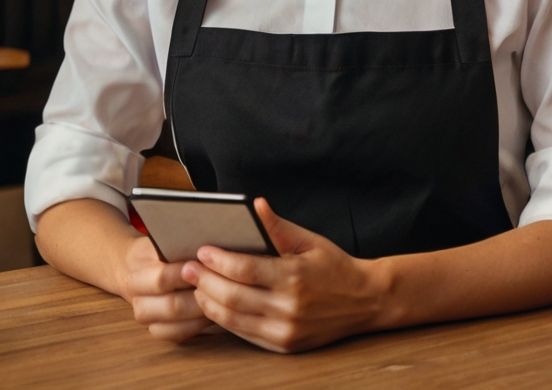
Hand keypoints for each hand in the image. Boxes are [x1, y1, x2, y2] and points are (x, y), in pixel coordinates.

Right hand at [123, 233, 214, 341]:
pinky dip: (198, 325)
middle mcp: (138, 304)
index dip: (188, 273)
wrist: (133, 268)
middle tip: (223, 284)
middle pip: (173, 306)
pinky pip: (180, 335)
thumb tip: (207, 248)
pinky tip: (213, 311)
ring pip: (177, 325)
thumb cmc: (156, 251)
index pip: (163, 279)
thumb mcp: (160, 242)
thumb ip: (178, 246)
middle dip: (201, 295)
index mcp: (136, 278)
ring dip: (202, 312)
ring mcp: (147, 321)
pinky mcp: (157, 332)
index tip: (209, 263)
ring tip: (222, 298)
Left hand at [181, 198, 387, 352]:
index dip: (218, 260)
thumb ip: (278, 226)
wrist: (365, 300)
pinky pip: (245, 334)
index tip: (201, 250)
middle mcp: (288, 307)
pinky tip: (215, 305)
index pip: (245, 269)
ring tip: (195, 286)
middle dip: (204, 282)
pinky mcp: (284, 346)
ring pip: (234, 319)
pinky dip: (225, 320)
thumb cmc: (335, 266)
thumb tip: (256, 205)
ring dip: (209, 303)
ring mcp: (285, 330)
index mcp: (295, 276)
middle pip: (233, 297)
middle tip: (186, 269)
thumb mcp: (310, 240)